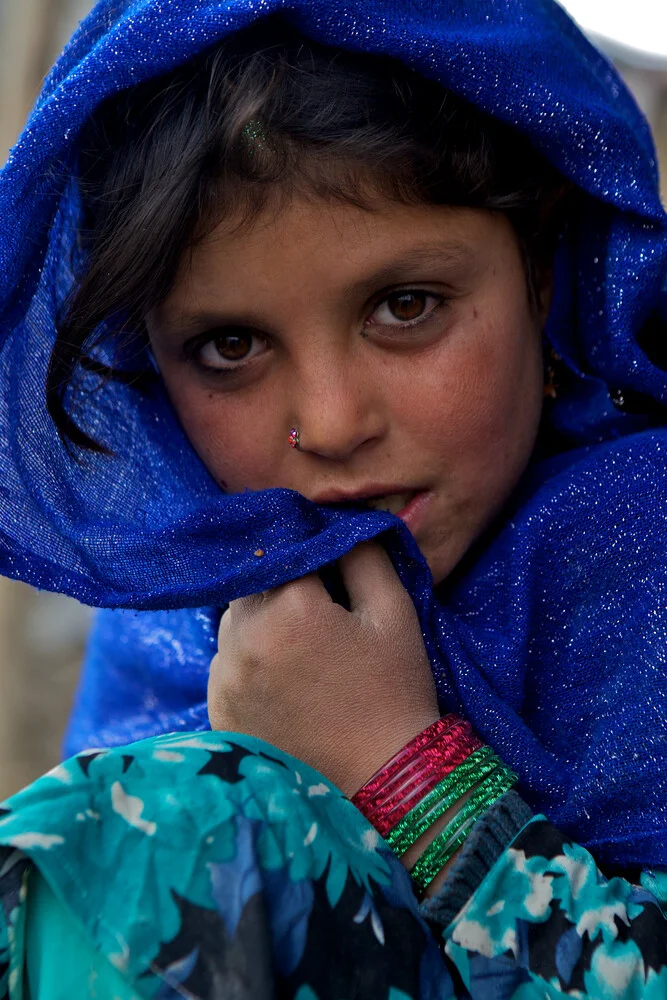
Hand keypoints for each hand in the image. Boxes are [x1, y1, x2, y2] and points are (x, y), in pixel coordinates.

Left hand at [208, 542, 438, 795]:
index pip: (285, 552)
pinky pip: (224, 663)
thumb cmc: (394, 691)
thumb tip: (339, 525)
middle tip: (317, 612)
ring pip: (233, 622)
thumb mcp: (394, 613)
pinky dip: (247, 661)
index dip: (308, 556)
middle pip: (252, 585)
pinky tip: (283, 681)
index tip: (328, 570)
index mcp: (291, 609)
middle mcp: (246, 639)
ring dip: (260, 622)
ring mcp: (225, 678)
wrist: (380, 781)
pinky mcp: (217, 710)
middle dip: (280, 587)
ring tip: (300, 649)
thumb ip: (364, 557)